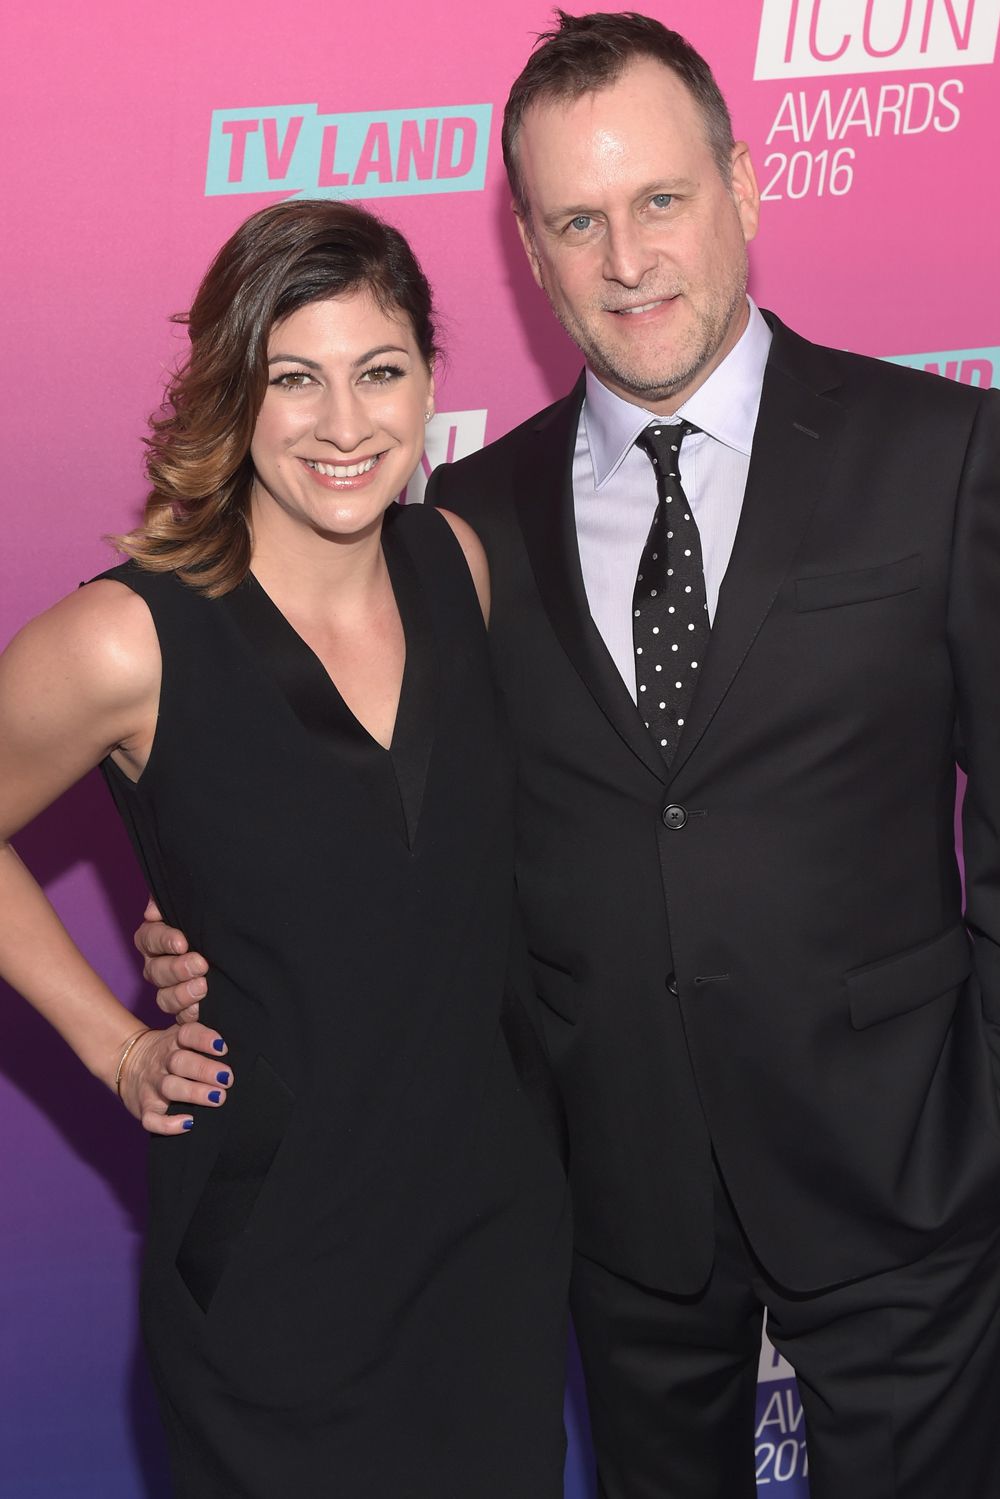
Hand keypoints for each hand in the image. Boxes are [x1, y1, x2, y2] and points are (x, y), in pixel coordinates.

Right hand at [115, 1023, 233, 1134]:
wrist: (127, 1064)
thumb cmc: (170, 1052)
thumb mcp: (180, 1036)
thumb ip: (204, 1036)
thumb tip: (239, 1037)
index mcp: (174, 1041)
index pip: (188, 1033)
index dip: (204, 1039)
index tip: (223, 1047)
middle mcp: (162, 1061)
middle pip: (180, 1062)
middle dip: (204, 1069)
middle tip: (227, 1078)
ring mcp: (152, 1085)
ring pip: (169, 1088)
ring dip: (194, 1093)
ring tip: (218, 1098)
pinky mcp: (144, 1108)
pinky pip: (152, 1119)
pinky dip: (168, 1124)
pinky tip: (189, 1123)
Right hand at [135, 898, 209, 1024]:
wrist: (237, 950)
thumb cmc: (214, 923)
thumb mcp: (197, 908)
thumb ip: (170, 904)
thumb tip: (152, 911)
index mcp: (156, 940)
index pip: (149, 938)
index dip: (163, 941)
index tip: (182, 942)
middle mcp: (158, 966)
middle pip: (156, 971)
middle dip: (178, 968)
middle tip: (200, 964)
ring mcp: (170, 989)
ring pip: (165, 998)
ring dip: (182, 994)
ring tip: (203, 986)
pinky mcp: (185, 1009)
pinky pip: (181, 1017)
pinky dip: (190, 1014)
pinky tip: (201, 1009)